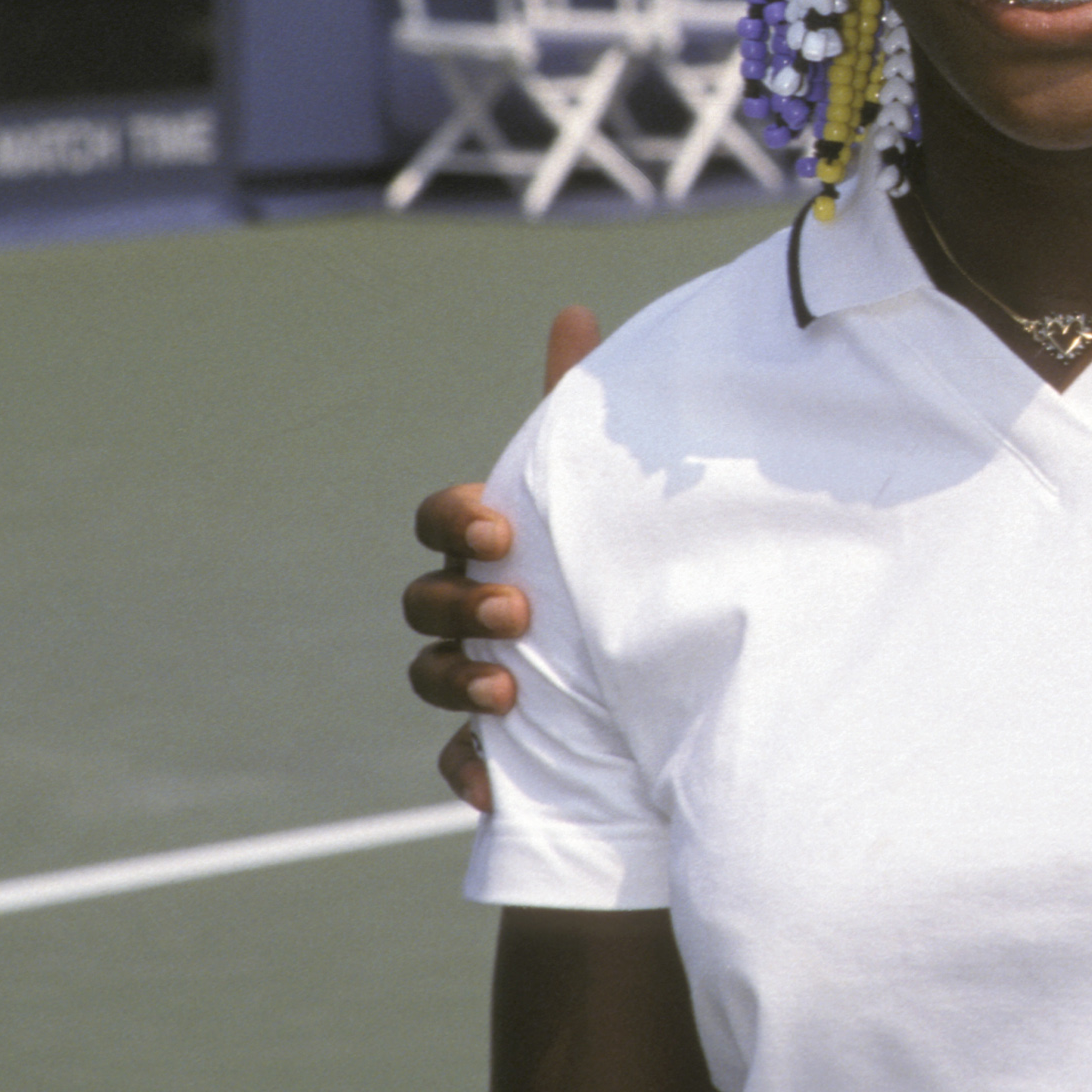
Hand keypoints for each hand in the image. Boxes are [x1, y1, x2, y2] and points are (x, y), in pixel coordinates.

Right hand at [408, 307, 600, 810]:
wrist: (669, 674)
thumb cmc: (618, 558)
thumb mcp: (604, 488)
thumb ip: (579, 408)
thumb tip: (578, 310)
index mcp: (492, 541)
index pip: (441, 520)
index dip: (455, 521)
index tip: (499, 525)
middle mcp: (473, 607)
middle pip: (423, 603)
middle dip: (459, 603)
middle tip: (518, 609)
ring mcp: (479, 674)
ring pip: (429, 677)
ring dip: (457, 682)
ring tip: (512, 692)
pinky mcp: (502, 744)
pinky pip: (458, 764)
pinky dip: (470, 772)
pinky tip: (498, 781)